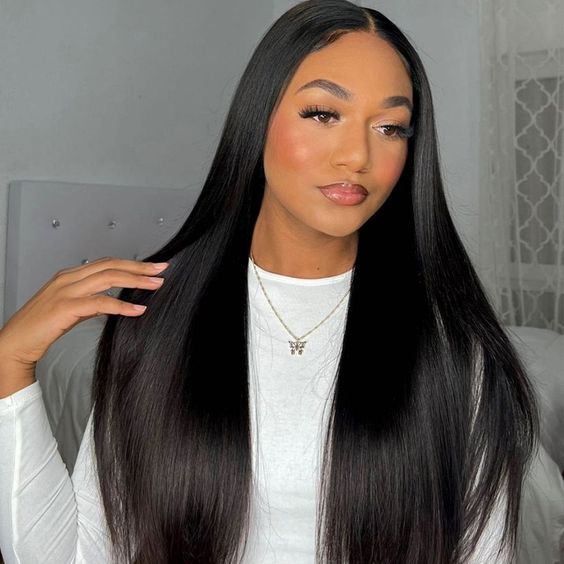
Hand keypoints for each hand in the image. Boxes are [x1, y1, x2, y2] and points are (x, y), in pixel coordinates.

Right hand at [0, 256, 168, 369]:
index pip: (107, 263)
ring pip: (109, 278)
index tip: (153, 267)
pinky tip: (138, 309)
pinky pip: (100, 303)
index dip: (132, 264)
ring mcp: (66, 291)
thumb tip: (114, 302)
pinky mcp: (66, 307)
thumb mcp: (72, 308)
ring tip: (156, 285)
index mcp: (70, 275)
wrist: (15, 343)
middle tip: (163, 270)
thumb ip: (91, 301)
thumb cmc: (42, 327)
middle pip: (112, 266)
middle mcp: (69, 278)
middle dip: (140, 267)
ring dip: (136, 281)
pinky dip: (122, 306)